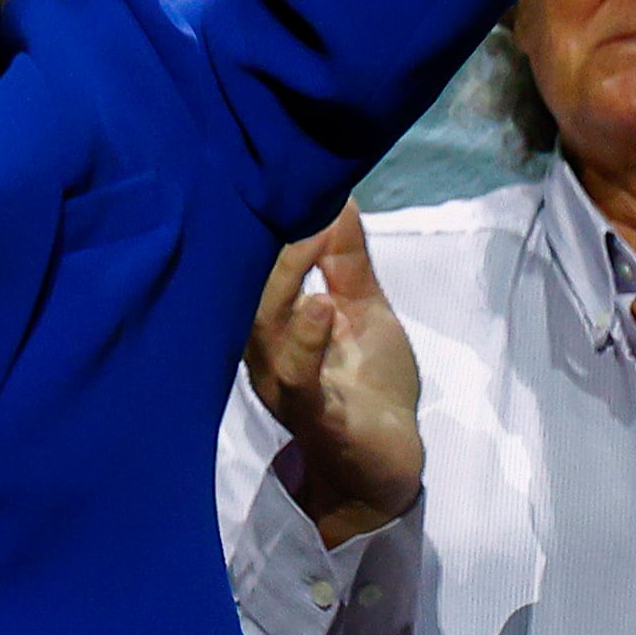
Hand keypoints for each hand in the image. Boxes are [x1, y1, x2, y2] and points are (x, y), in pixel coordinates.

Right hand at [247, 204, 422, 546]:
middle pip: (249, 292)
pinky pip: (300, 380)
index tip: (277, 169)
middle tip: (292, 192)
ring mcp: (285, 385)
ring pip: (266, 331)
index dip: (261, 220)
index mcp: (269, 323)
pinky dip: (307, 342)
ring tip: (307, 238)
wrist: (386, 466)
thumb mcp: (362, 310)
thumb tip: (336, 194)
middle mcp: (262, 352)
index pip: (253, 266)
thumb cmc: (367, 386)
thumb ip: (345, 259)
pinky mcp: (316, 417)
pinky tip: (320, 306)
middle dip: (270, 242)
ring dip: (284, 283)